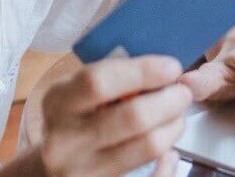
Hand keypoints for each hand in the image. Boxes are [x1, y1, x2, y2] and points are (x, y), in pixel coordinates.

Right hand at [36, 56, 191, 176]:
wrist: (52, 166)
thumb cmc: (72, 120)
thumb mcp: (75, 91)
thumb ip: (111, 76)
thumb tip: (163, 68)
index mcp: (58, 102)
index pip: (100, 82)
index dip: (143, 71)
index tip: (170, 67)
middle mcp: (65, 140)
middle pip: (132, 117)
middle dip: (169, 100)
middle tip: (182, 92)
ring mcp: (82, 171)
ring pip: (147, 147)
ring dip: (173, 126)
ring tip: (176, 116)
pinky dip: (168, 162)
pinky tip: (169, 151)